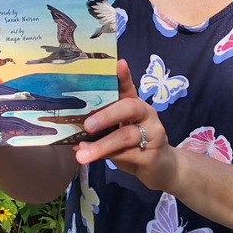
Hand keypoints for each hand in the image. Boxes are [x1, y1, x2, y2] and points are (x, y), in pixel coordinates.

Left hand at [74, 60, 176, 190]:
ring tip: (83, 153)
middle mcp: (146, 114)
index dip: (123, 76)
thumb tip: (72, 137)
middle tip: (87, 125)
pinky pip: (127, 154)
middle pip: (129, 107)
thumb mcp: (116, 134)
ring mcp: (152, 133)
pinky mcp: (152, 154)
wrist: (161, 168)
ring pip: (125, 135)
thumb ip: (99, 132)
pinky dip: (107, 157)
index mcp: (134, 104)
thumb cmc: (134, 146)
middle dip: (106, 115)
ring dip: (102, 145)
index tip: (118, 64)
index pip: (128, 87)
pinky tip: (92, 158)